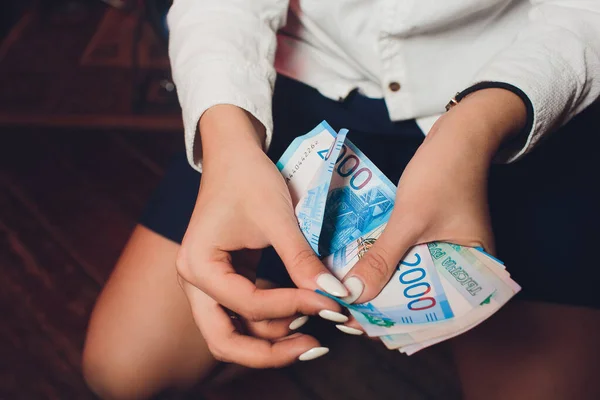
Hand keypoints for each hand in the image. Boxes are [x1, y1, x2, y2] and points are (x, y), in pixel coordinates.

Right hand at [176, 105, 348, 366]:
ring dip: (271, 338)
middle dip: (269, 351)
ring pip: (233, 333)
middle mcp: (194, 282)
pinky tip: (300, 311)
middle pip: (225, 340)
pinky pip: (243, 314)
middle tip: (313, 346)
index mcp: (198, 265)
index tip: (331, 303)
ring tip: (314, 325)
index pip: (248, 304)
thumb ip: (303, 261)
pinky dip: (269, 319)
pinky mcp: (223, 280)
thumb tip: (335, 296)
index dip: (292, 307)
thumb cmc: (248, 178)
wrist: (233, 154)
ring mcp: (206, 284)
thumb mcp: (278, 219)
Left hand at [339, 89, 526, 308]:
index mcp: (476, 272)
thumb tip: (354, 293)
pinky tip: (361, 273)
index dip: (400, 325)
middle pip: (422, 300)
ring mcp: (449, 252)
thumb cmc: (443, 174)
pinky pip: (409, 260)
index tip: (365, 327)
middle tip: (350, 312)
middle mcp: (465, 268)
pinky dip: (388, 266)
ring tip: (350, 297)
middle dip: (387, 308)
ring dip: (384, 287)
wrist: (458, 135)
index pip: (438, 314)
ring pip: (412, 280)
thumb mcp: (409, 221)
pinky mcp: (434, 239)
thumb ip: (382, 258)